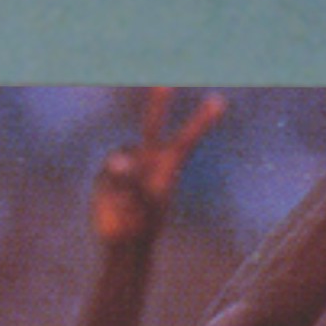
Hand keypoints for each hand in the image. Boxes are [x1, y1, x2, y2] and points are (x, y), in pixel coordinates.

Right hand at [89, 87, 226, 244]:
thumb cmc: (142, 225)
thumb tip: (118, 158)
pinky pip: (106, 172)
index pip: (186, 139)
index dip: (201, 121)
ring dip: (123, 178)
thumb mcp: (141, 206)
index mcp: (167, 167)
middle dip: (158, 104)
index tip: (219, 101)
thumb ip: (131, 180)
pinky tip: (114, 201)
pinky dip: (109, 185)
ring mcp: (127, 164)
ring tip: (129, 203)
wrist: (124, 242)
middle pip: (153, 126)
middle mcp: (148, 159)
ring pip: (121, 157)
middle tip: (165, 83)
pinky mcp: (107, 173)